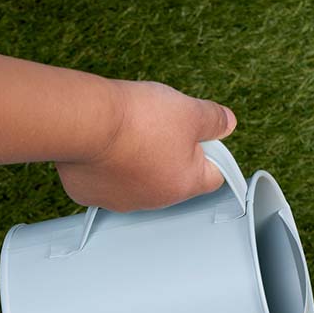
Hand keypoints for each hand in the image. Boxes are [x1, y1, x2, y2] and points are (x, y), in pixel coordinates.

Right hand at [55, 79, 236, 211]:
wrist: (88, 124)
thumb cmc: (136, 122)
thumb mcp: (190, 110)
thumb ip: (213, 120)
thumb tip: (225, 123)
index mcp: (183, 185)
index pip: (213, 177)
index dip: (212, 153)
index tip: (203, 135)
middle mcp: (152, 201)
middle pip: (173, 178)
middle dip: (171, 154)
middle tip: (162, 127)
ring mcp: (119, 201)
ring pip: (138, 181)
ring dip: (138, 161)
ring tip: (130, 133)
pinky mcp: (91, 194)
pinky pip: (106, 181)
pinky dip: (108, 165)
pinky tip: (106, 145)